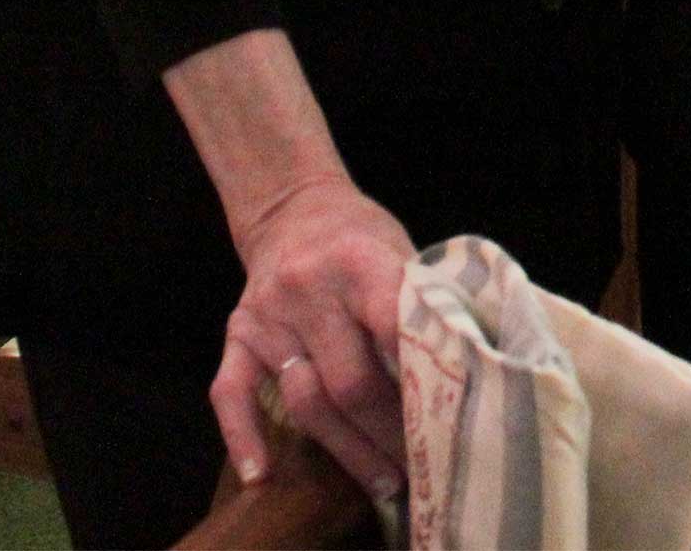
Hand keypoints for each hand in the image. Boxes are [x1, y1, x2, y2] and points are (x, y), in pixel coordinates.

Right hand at [209, 177, 414, 503]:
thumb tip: (460, 365)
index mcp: (359, 261)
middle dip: (388, 431)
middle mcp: (308, 289)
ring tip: (380, 483)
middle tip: (419, 467)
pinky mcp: (237, 335)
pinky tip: (261, 475)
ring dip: (345, 449)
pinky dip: (242, 437)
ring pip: (303, 400)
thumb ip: (417, 300)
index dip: (419, 378)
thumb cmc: (361, 235)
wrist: (292, 206)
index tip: (445, 418)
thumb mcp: (399, 248)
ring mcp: (268, 316)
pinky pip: (230, 393)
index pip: (392, 326)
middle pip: (349, 380)